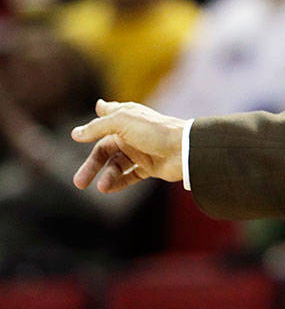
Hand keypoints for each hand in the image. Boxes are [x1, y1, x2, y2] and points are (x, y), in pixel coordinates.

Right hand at [71, 100, 187, 191]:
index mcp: (126, 119)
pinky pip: (130, 176)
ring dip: (107, 177)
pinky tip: (108, 189)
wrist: (185, 149)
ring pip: (116, 166)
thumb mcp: (122, 122)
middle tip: (78, 182)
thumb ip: (98, 127)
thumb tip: (75, 134)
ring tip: (101, 187)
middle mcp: (132, 135)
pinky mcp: (150, 167)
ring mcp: (141, 151)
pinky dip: (119, 183)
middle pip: (104, 151)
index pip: (104, 121)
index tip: (76, 135)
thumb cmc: (154, 131)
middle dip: (91, 166)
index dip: (92, 127)